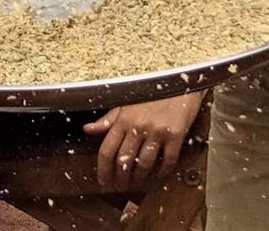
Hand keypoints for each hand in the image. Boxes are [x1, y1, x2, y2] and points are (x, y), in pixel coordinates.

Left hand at [87, 91, 205, 189]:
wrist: (180, 81)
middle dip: (120, 179)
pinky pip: (168, 160)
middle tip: (121, 186)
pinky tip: (160, 175)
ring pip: (145, 164)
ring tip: (137, 182)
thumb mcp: (126, 103)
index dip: (103, 170)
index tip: (104, 181)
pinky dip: (163, 171)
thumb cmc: (152, 92)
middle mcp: (138, 126)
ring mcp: (157, 131)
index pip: (107, 150)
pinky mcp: (176, 134)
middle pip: (124, 161)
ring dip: (139, 177)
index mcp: (123, 119)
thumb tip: (87, 129)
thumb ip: (107, 119)